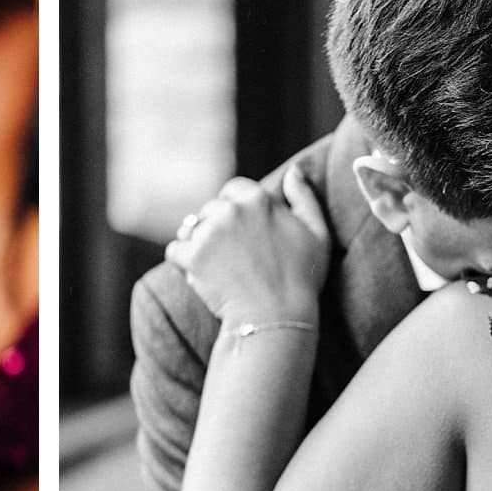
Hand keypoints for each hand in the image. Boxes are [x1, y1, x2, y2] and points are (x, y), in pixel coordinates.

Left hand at [165, 170, 330, 325]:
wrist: (276, 319)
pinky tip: (203, 278)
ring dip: (198, 245)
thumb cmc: (301, 279)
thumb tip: (293, 171)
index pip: (232, 190)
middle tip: (234, 259)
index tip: (244, 235)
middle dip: (216, 229)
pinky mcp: (192, 256)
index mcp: (257, 198)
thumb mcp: (317, 233)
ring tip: (219, 269)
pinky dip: (183, 264)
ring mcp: (209, 232)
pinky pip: (175, 251)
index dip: (236, 211)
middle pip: (210, 210)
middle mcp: (230, 209)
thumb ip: (304, 197)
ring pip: (189, 229)